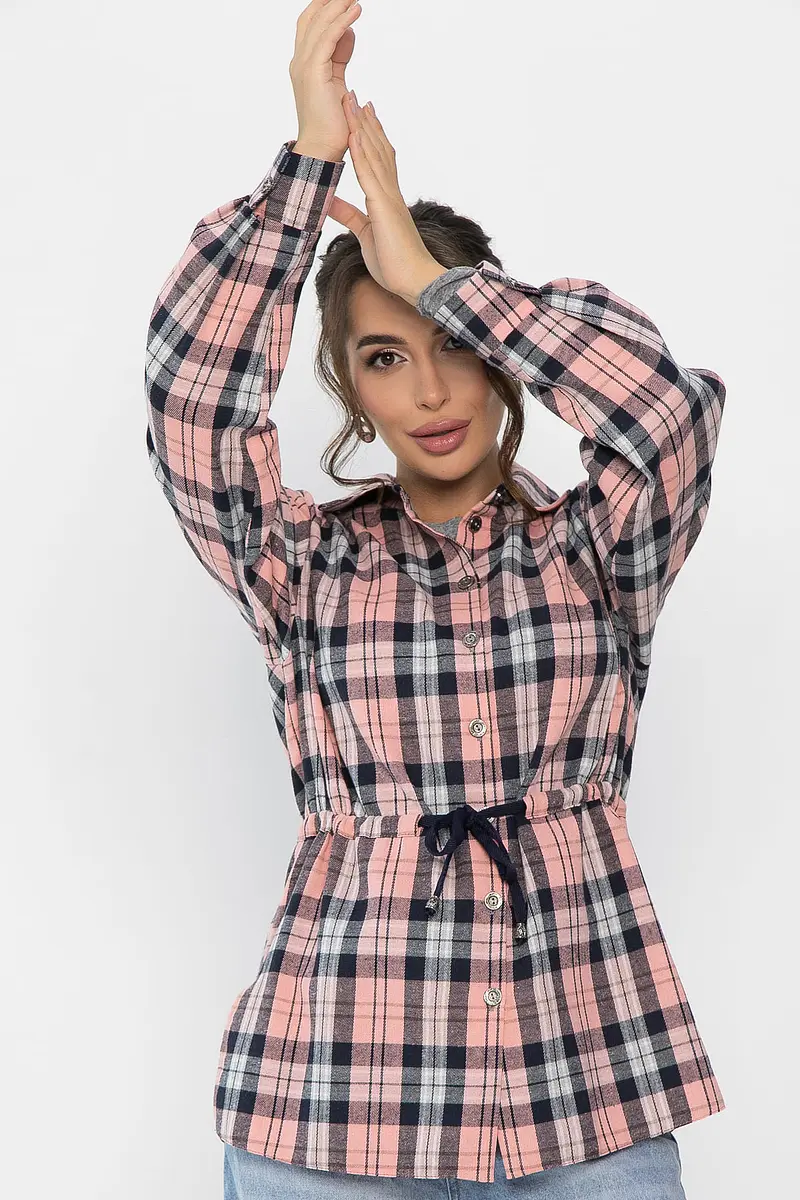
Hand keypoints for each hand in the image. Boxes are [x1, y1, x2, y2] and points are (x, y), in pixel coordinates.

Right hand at [289, 0, 361, 160]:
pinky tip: (355, 10)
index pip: (311, 25)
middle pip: (312, 18)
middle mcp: (300, 61)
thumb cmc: (330, 123)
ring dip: (338, 6)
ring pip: (321, 24)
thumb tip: (349, 33)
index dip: (325, 8)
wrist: (322, 147)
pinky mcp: (314, 72)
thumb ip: (339, 55)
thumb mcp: (336, 80)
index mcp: (303, 64)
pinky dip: (342, 22)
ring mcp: (305, 66)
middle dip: (329, 1)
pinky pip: (329, 39)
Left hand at [328, 94, 448, 303]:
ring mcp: (388, 198)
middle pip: (378, 149)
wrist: (415, 280)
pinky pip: (370, 176)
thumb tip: (329, 202)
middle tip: (358, 97)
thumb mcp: (364, 234)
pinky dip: (361, 154)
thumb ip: (348, 215)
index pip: (379, 161)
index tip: (361, 116)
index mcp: (387, 199)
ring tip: (353, 102)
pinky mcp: (384, 208)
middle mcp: (390, 192)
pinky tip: (354, 136)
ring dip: (362, 127)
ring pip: (374, 155)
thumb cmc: (394, 263)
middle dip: (366, 123)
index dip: (370, 137)